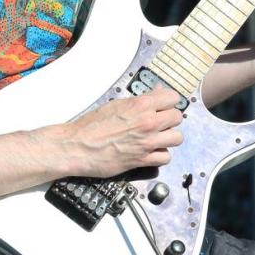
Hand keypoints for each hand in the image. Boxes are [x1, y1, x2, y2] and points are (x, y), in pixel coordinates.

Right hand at [58, 87, 184, 177]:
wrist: (77, 146)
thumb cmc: (91, 125)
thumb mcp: (116, 104)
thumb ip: (139, 101)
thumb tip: (156, 94)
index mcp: (140, 105)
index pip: (172, 97)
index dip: (168, 101)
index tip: (163, 105)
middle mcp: (148, 123)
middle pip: (177, 117)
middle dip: (169, 119)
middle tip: (159, 121)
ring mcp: (147, 143)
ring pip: (177, 138)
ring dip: (169, 137)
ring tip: (158, 137)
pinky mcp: (143, 160)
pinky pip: (166, 157)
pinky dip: (160, 155)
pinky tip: (151, 151)